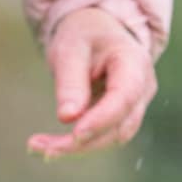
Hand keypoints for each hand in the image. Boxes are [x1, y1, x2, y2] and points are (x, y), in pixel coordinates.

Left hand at [28, 7, 155, 158]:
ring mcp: (134, 107)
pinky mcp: (120, 119)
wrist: (96, 32)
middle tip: (42, 148)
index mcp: (135, 63)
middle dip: (82, 142)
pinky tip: (49, 145)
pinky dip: (77, 144)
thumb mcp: (71, 48)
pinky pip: (102, 137)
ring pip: (111, 138)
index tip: (75, 134)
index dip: (101, 119)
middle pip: (119, 127)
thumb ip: (70, 80)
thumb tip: (67, 117)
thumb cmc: (84, 34)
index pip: (124, 98)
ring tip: (39, 147)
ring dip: (77, 148)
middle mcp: (142, 89)